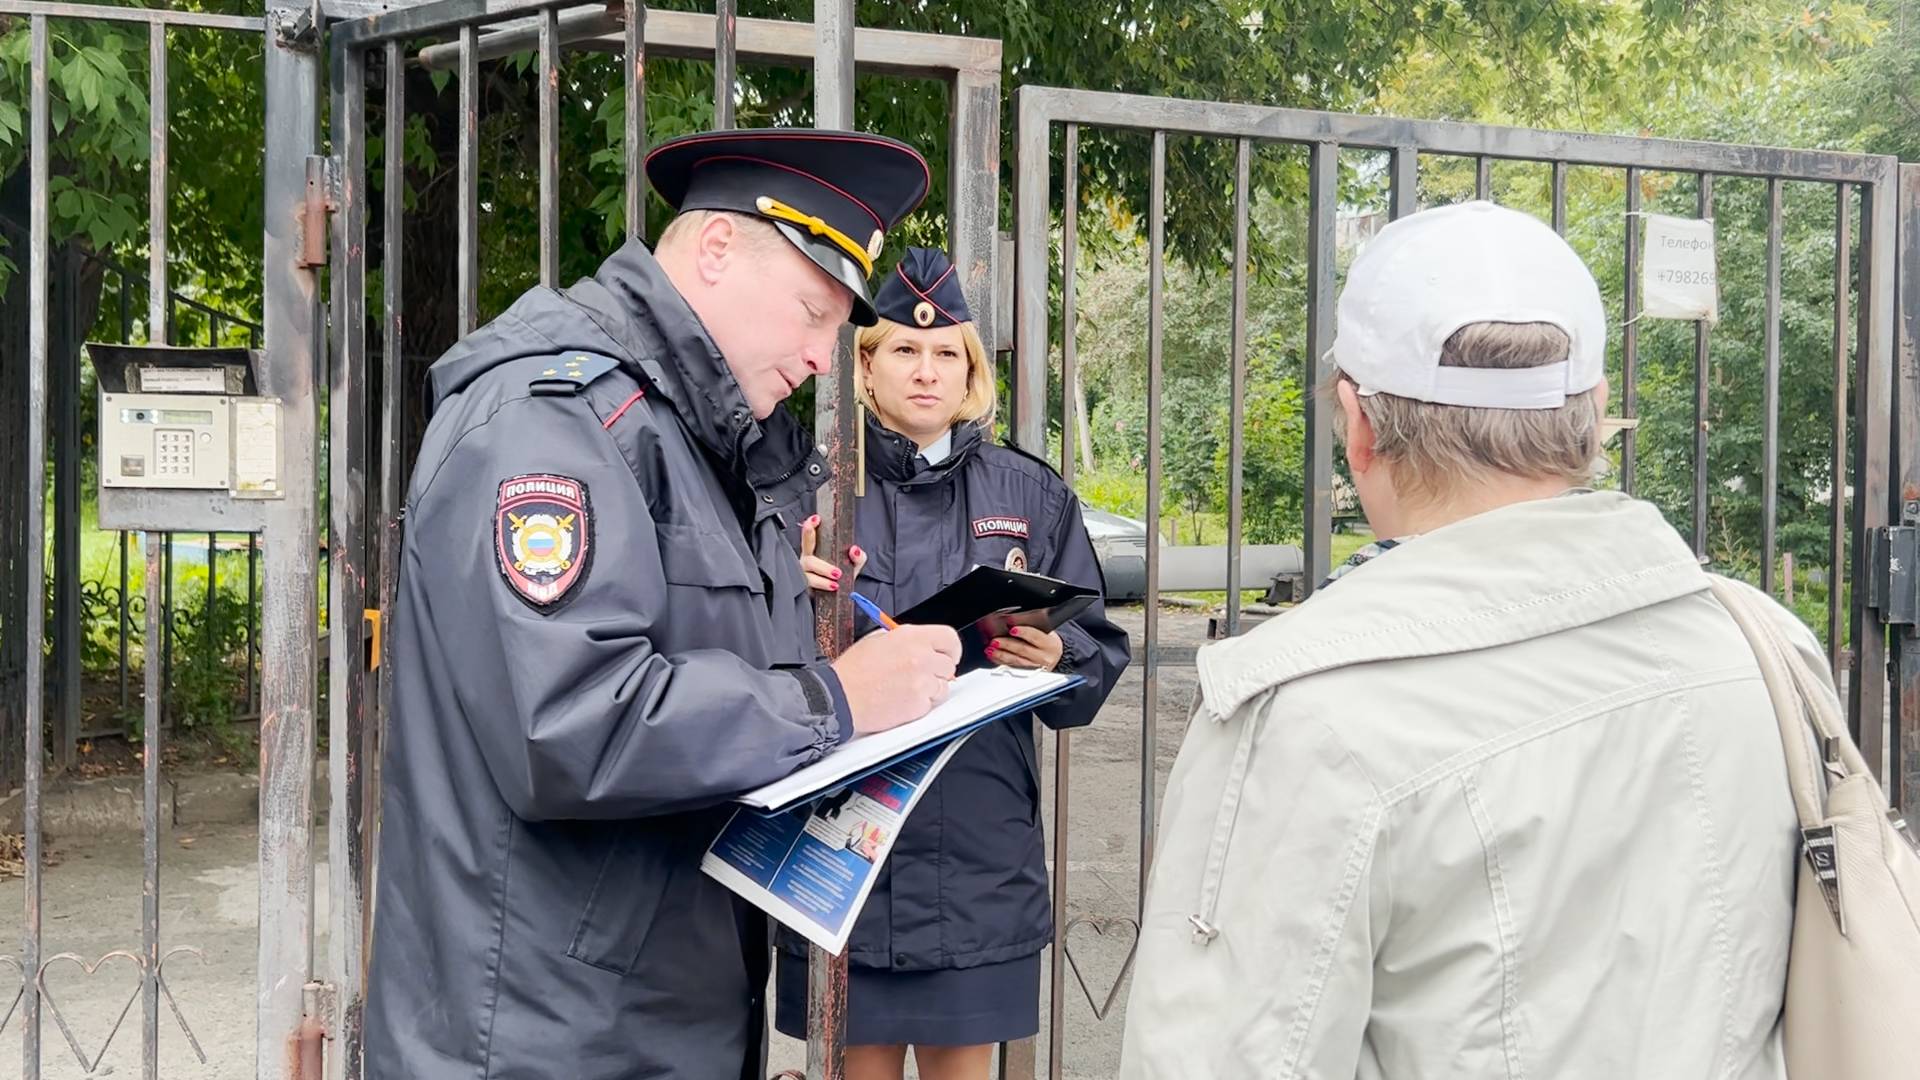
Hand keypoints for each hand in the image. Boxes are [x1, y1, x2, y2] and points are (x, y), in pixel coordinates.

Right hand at [799, 515, 866, 593]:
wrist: (836, 598)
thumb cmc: (840, 577)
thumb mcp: (853, 565)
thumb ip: (858, 556)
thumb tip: (854, 550)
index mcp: (816, 550)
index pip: (811, 534)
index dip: (810, 526)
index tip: (816, 519)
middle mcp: (807, 559)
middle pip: (805, 545)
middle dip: (809, 536)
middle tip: (817, 530)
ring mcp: (804, 572)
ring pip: (809, 566)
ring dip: (823, 569)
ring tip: (837, 573)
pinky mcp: (805, 587)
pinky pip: (810, 583)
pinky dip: (822, 583)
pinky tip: (832, 585)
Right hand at [832, 624, 961, 734]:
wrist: (839, 697)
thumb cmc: (852, 671)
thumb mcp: (878, 640)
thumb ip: (906, 641)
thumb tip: (923, 646)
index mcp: (911, 637)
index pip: (949, 638)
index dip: (951, 649)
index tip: (947, 656)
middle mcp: (920, 657)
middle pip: (949, 665)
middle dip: (938, 672)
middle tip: (922, 676)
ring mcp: (921, 682)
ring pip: (943, 687)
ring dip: (930, 690)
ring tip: (906, 690)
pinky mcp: (919, 704)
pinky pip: (932, 705)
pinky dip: (921, 705)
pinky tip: (901, 700)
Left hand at [987, 626, 1062, 670]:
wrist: (1054, 656)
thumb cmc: (1047, 641)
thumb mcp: (1046, 632)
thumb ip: (1033, 627)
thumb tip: (1012, 620)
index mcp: (1049, 644)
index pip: (1036, 636)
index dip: (1024, 632)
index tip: (1012, 629)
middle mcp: (1043, 657)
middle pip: (1023, 650)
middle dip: (1007, 645)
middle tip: (995, 641)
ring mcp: (1034, 667)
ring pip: (1016, 661)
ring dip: (1001, 655)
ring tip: (990, 649)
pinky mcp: (1026, 672)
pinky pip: (1012, 667)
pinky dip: (1001, 661)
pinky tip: (993, 656)